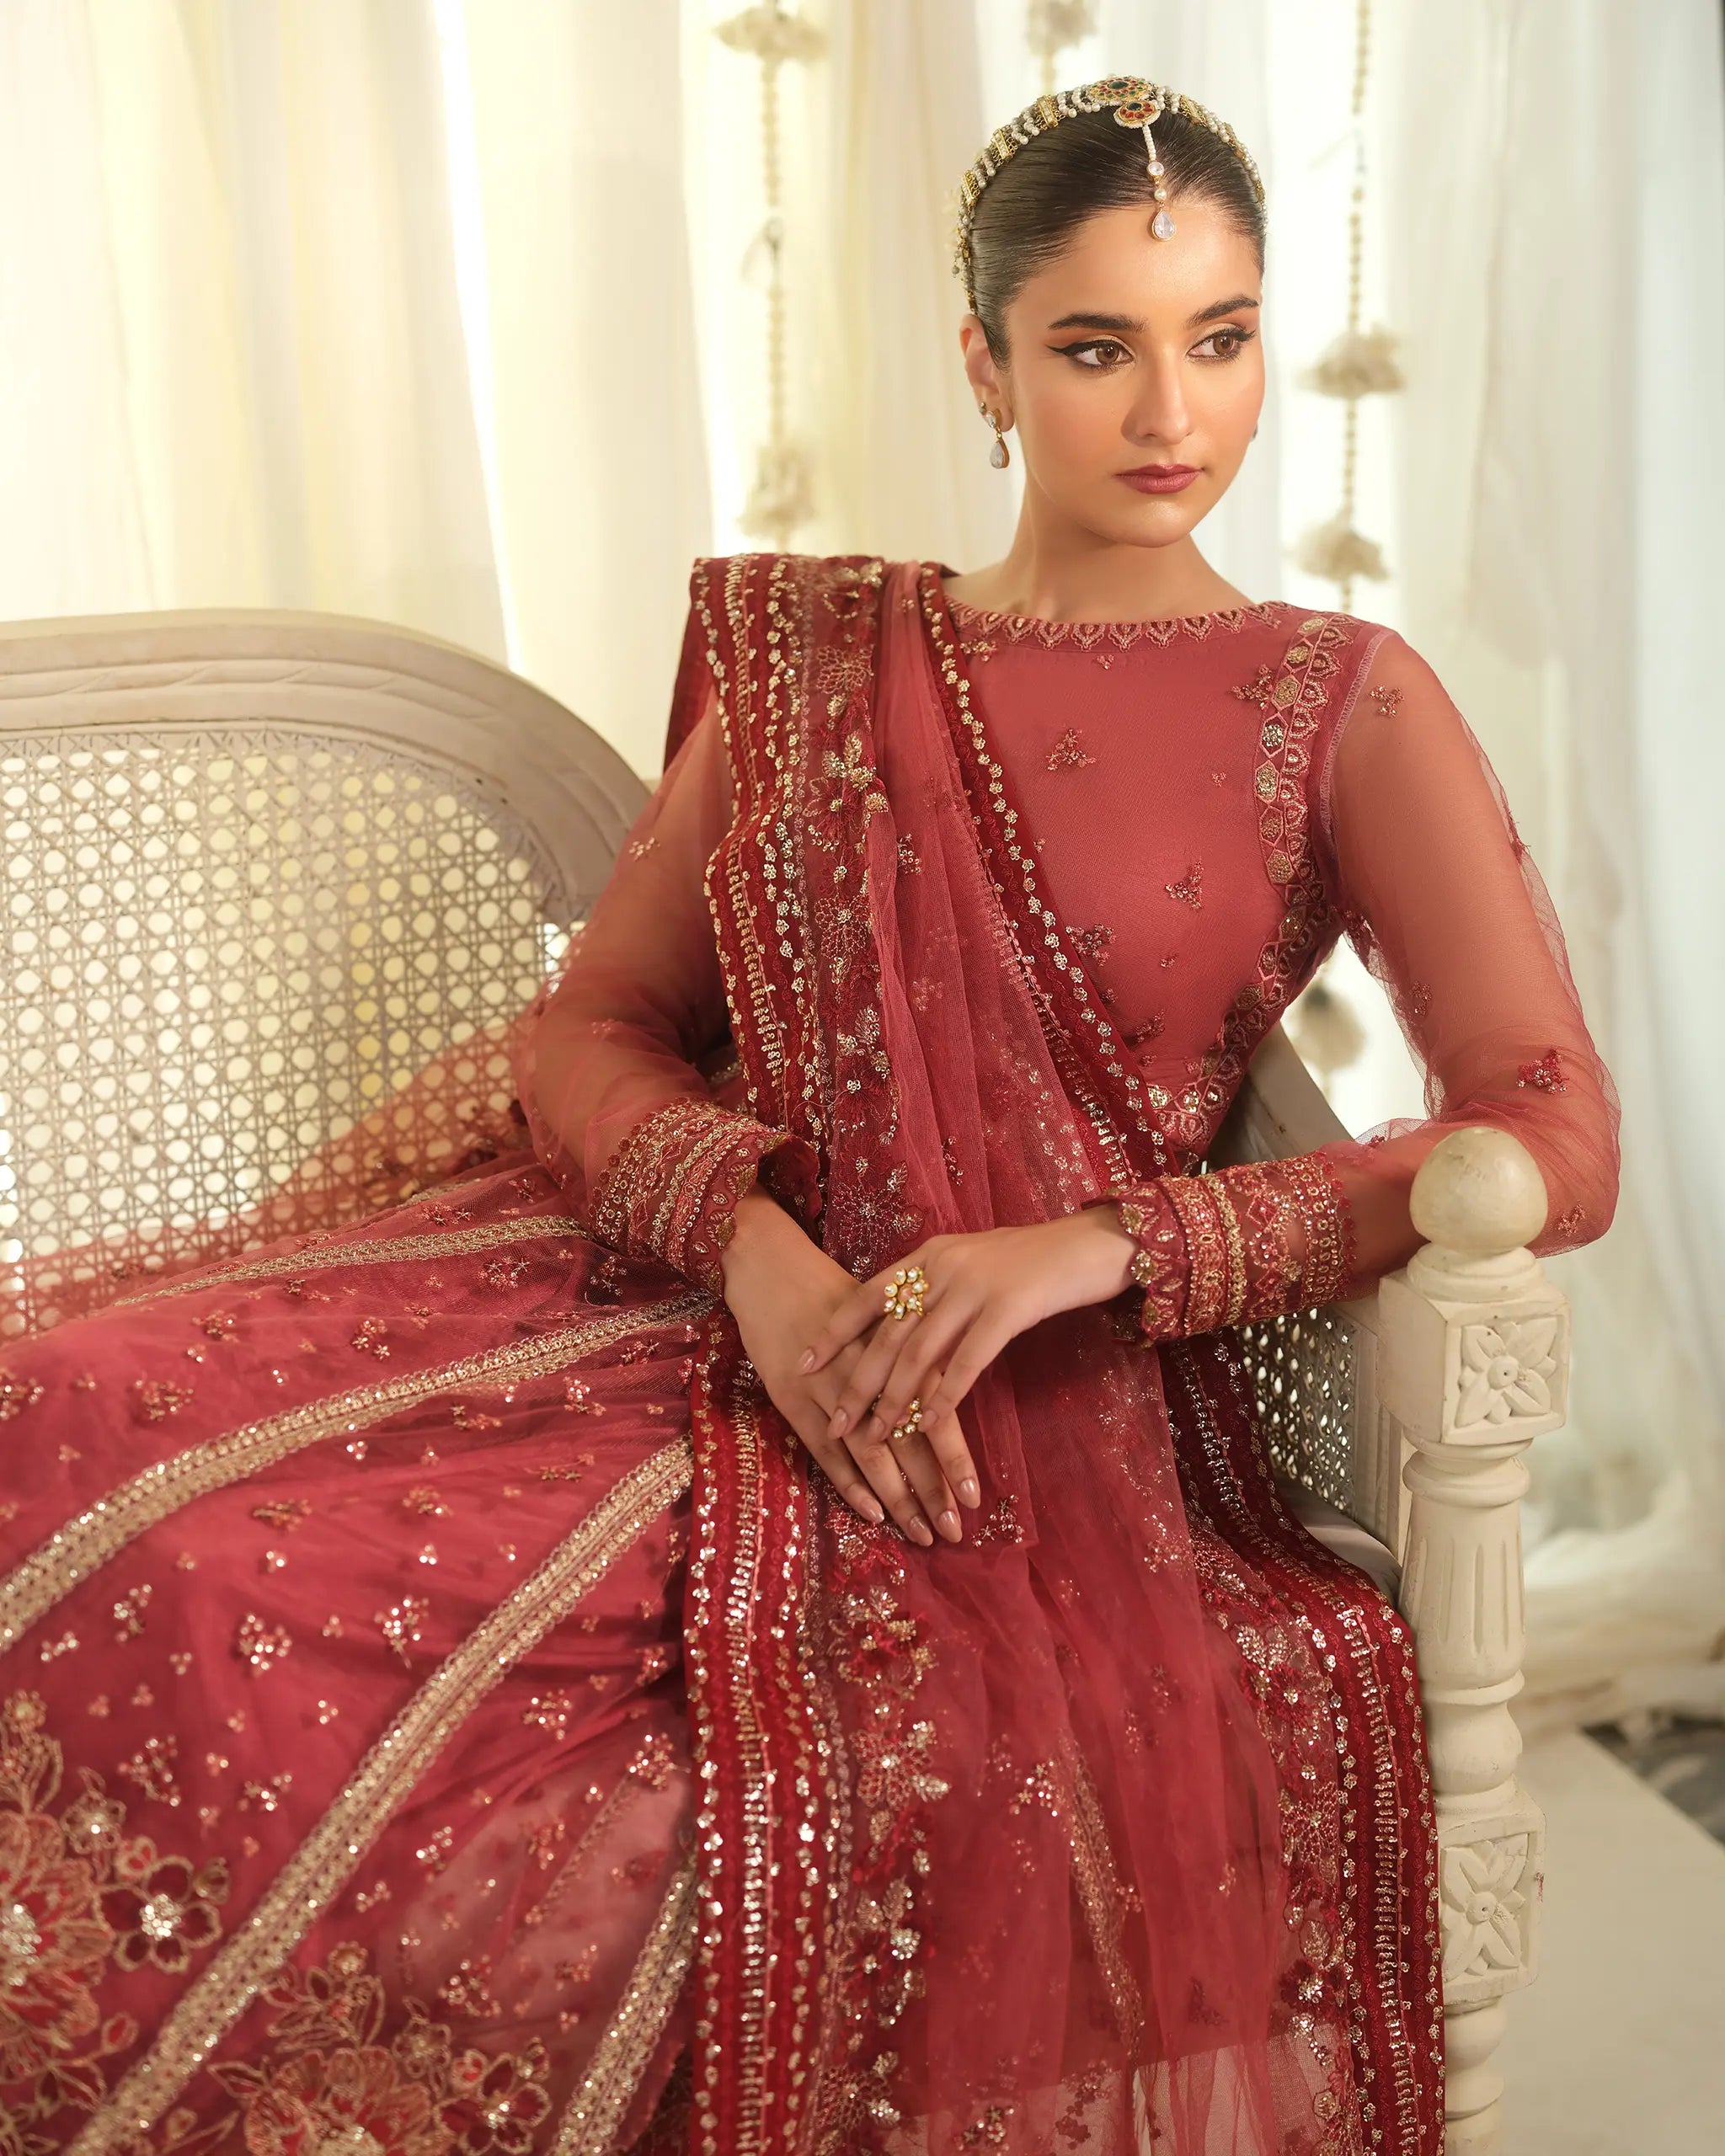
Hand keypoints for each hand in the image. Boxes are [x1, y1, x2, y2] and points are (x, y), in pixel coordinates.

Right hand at [719, 1190, 950, 1546]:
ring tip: (923, 1532)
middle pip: (907, 1439)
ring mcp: (828, 1389)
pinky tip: (874, 1513)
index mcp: (896, 1349)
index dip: (954, 1456)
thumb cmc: (832, 1292)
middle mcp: (867, 1373)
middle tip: (956, 1531)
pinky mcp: (793, 1400)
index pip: (933, 1411)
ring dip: (898, 1497)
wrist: (771, 1267)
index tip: (976, 1497)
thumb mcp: (881, 1316)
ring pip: (870, 1451)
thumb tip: (948, 1398)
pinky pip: (826, 1451)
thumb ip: (913, 1353)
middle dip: (933, 1488)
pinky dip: (850, 1483)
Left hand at [799, 1210, 1138, 1534]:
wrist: (1091, 1244)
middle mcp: (943, 1267)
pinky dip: (944, 1395)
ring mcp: (975, 1286)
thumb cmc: (1032, 1261)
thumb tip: (898, 1327)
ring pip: (920, 1351)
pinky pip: (967, 1360)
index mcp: (929, 1255)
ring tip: (875, 1435)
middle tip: (836, 1423)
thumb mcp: (971, 1264)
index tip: (804, 1364)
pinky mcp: (1009, 1308)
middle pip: (887, 1333)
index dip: (834, 1333)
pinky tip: (929, 1424)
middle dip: (858, 1382)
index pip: (867, 1295)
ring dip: (894, 1399)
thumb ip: (935, 1288)